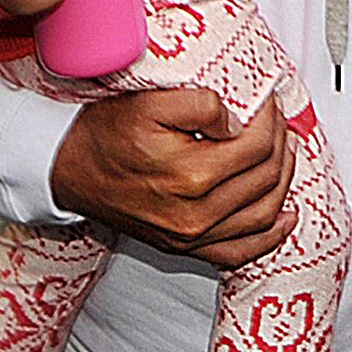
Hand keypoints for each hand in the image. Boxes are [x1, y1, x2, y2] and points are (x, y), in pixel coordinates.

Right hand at [49, 87, 292, 265]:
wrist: (68, 170)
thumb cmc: (104, 135)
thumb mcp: (149, 102)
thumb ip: (201, 104)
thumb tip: (238, 120)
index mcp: (191, 175)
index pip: (258, 145)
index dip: (271, 118)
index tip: (267, 99)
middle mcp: (195, 214)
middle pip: (267, 177)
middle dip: (280, 142)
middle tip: (277, 119)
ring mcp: (191, 238)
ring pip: (264, 213)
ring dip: (283, 180)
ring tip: (283, 151)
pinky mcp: (185, 249)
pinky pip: (241, 252)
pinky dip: (270, 236)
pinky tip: (284, 216)